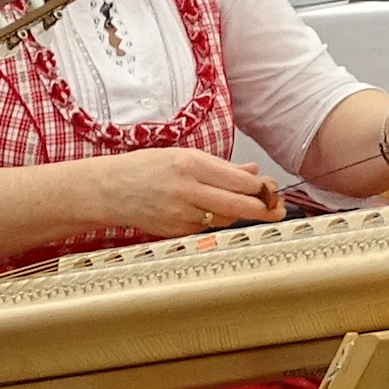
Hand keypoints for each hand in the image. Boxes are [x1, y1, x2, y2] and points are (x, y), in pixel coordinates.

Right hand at [90, 146, 283, 238]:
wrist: (109, 190)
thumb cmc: (145, 168)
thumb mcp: (183, 156)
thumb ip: (220, 167)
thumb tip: (253, 173)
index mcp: (190, 165)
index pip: (237, 181)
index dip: (261, 189)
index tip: (274, 190)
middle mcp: (187, 190)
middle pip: (237, 205)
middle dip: (263, 209)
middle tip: (280, 211)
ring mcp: (180, 214)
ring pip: (224, 219)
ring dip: (239, 215)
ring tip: (250, 208)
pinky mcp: (175, 231)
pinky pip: (206, 228)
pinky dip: (215, 221)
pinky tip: (215, 213)